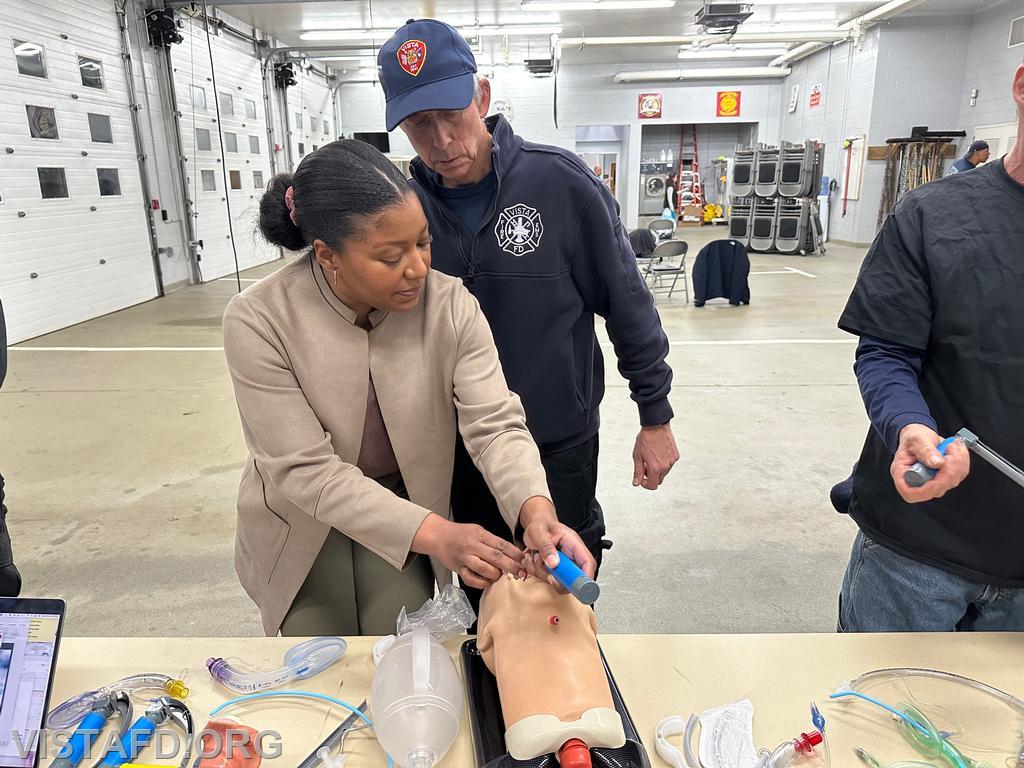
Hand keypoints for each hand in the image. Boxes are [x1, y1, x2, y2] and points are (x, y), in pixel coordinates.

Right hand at [411, 514, 525, 588]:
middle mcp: (473, 546)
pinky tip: (487, 582)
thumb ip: (492, 541)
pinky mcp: (458, 568)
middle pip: (496, 557)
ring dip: (496, 574)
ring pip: (484, 569)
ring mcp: (465, 558)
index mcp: (480, 535)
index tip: (525, 560)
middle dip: (511, 566)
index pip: (502, 545)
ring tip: (500, 576)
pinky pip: (471, 579)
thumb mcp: (478, 531)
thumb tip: (512, 553)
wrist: (438, 536)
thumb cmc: (460, 534)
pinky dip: (482, 582)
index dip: (515, 554)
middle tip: (521, 573)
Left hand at [519, 497, 596, 587]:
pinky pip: (547, 579)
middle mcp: (571, 556)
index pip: (588, 563)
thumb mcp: (539, 533)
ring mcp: (563, 565)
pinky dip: (536, 572)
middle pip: (574, 578)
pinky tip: (533, 559)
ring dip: (542, 573)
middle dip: (557, 578)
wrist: (534, 525)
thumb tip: (554, 563)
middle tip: (546, 571)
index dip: (585, 577)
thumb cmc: (540, 525)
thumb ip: (546, 547)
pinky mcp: (555, 570)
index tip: (576, 586)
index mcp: (574, 544)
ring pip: (558, 581)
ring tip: (535, 556)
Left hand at [632, 423, 678, 489]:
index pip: (653, 486)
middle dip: (651, 476)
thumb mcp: (637, 456)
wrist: (656, 426)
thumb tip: (636, 483)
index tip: (642, 479)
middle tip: (645, 466)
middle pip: (659, 480)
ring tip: (651, 457)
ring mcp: (672, 461)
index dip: (646, 485)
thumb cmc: (645, 439)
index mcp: (655, 468)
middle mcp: (665, 466)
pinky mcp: (675, 456)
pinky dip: (664, 463)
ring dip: (657, 469)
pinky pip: (669, 464)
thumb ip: (638, 471)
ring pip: (664, 472)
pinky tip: (658, 453)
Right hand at [890, 424, 970, 502]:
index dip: (926, 489)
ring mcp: (932, 482)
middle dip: (948, 471)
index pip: (911, 493)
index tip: (937, 474)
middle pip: (935, 489)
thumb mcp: (917, 440)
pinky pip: (960, 474)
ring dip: (957, 463)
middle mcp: (917, 482)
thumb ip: (926, 451)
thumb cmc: (913, 438)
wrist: (920, 436)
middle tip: (949, 452)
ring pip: (951, 482)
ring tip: (951, 446)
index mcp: (902, 474)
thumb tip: (937, 463)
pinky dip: (962, 461)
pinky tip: (956, 450)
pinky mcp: (945, 478)